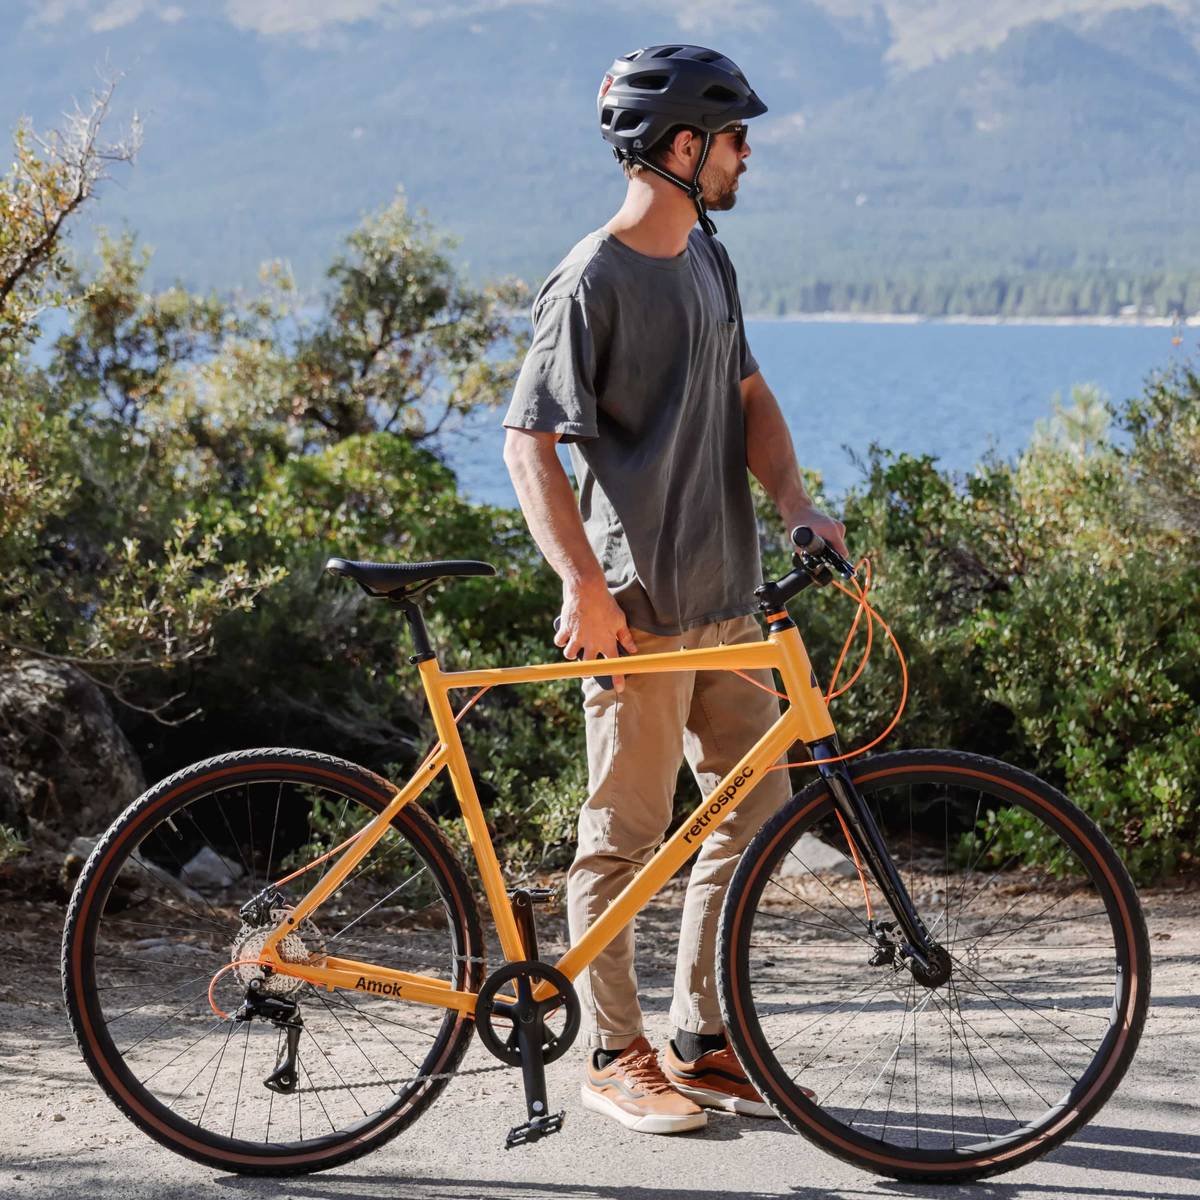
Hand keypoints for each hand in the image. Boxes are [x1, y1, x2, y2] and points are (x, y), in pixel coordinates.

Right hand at [555, 578, 638, 692]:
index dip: (617, 678)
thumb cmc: (606, 603)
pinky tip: (565, 637)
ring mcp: (577, 637)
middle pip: (588, 666)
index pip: (614, 665)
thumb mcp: (620, 619)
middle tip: (588, 668)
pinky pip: (559, 641)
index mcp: (607, 641)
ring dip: (573, 655)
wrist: (587, 589)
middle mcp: (591, 643)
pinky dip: (561, 641)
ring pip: (570, 656)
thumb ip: (626, 636)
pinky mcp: (565, 629)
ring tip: (575, 650)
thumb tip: (633, 649)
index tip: (619, 688)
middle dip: (588, 671)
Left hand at [788, 503, 848, 559]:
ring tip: (813, 542)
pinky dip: (827, 543)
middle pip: (838, 551)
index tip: (824, 563)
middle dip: (827, 555)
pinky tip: (817, 538)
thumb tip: (810, 567)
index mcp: (833, 531)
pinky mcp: (836, 526)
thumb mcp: (798, 540)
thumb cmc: (798, 523)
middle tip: (813, 551)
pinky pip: (834, 540)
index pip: (842, 554)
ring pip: (836, 546)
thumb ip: (804, 554)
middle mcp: (839, 528)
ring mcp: (838, 526)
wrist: (798, 508)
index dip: (834, 562)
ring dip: (826, 548)